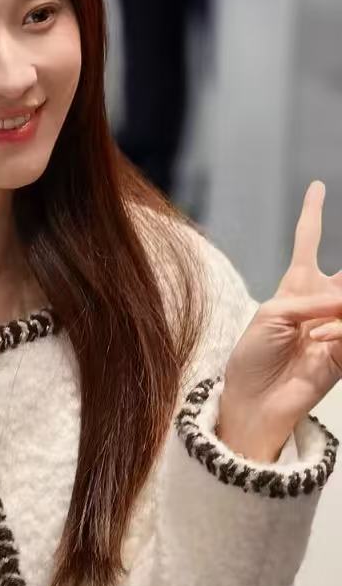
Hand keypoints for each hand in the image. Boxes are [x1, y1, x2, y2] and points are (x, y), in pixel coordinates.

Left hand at [220, 181, 341, 460]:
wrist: (253, 398)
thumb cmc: (253, 356)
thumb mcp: (272, 316)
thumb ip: (310, 301)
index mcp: (296, 285)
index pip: (308, 240)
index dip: (313, 213)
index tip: (317, 187)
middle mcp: (321, 300)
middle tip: (324, 308)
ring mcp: (337, 324)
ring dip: (337, 309)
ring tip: (316, 333)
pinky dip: (338, 329)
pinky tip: (322, 338)